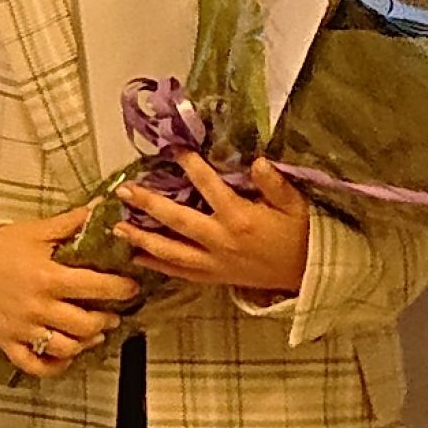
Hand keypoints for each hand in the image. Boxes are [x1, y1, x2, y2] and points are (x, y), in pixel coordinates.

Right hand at [0, 207, 141, 378]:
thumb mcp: (35, 230)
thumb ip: (70, 223)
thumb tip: (100, 209)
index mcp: (48, 277)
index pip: (97, 287)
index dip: (121, 288)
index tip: (131, 287)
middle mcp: (38, 307)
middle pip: (87, 325)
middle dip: (107, 319)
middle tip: (113, 313)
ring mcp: (23, 329)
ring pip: (66, 348)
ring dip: (86, 342)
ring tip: (94, 332)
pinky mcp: (8, 342)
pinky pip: (36, 366)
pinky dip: (55, 366)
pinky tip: (65, 355)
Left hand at [114, 153, 309, 295]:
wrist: (309, 273)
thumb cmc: (300, 234)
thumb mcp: (295, 205)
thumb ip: (275, 184)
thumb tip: (258, 161)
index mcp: (240, 218)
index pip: (210, 188)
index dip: (192, 167)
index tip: (174, 150)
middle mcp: (222, 240)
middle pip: (178, 221)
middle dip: (149, 205)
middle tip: (124, 191)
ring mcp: (215, 262)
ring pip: (172, 251)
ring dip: (143, 239)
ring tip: (117, 228)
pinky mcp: (214, 277)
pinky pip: (181, 272)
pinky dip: (158, 266)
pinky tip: (137, 256)